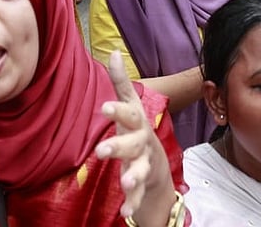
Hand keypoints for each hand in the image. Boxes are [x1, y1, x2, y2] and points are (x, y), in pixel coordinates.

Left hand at [96, 52, 175, 222]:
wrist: (158, 164)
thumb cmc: (137, 129)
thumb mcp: (130, 105)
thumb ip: (120, 82)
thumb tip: (113, 51)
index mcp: (136, 123)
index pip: (129, 114)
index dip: (118, 110)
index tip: (104, 108)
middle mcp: (142, 143)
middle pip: (132, 144)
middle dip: (119, 147)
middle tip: (102, 151)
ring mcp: (143, 164)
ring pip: (139, 170)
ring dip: (132, 177)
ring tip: (125, 183)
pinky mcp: (140, 185)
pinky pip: (137, 196)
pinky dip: (131, 204)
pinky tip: (124, 213)